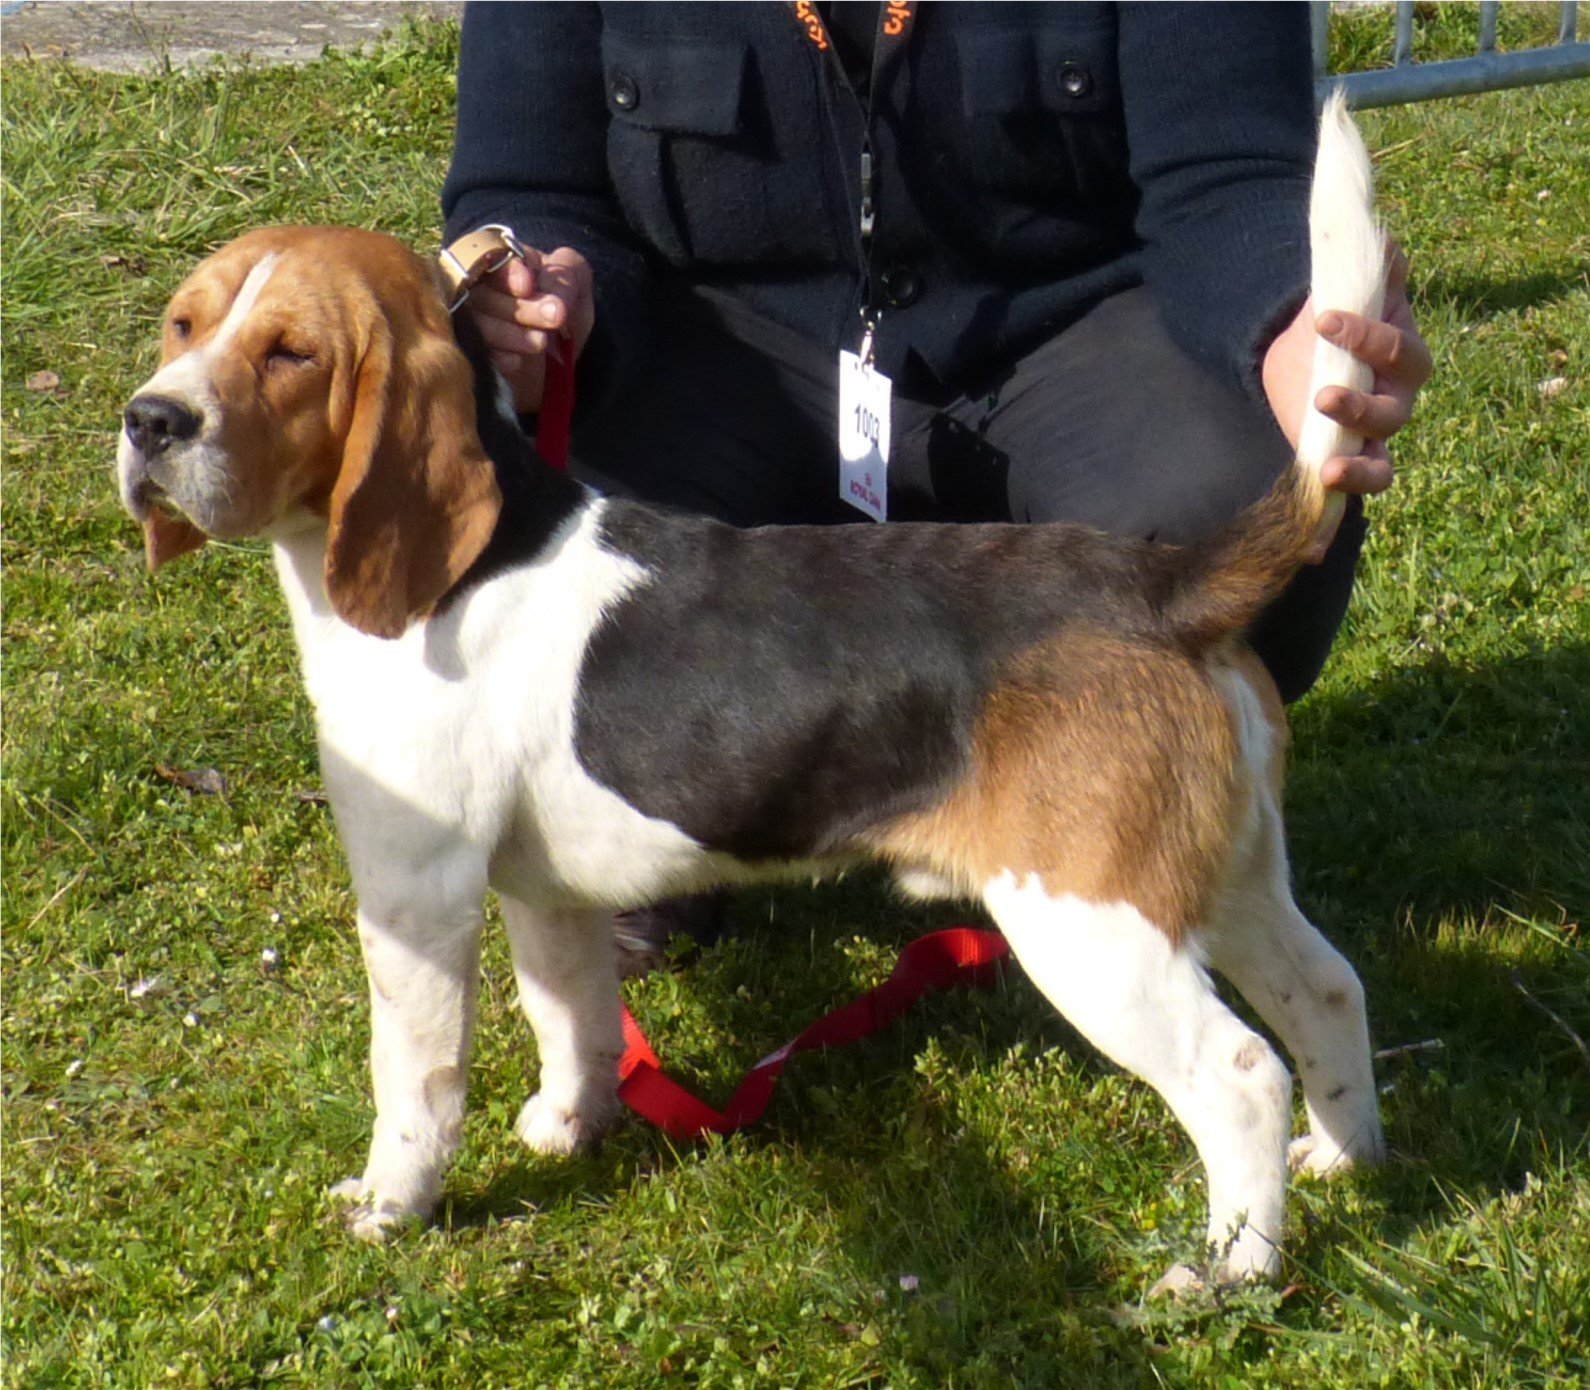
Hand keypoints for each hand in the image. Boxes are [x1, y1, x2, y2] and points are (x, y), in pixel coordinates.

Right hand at [461, 244, 594, 413]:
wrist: (566, 362)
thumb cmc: (567, 313)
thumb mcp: (576, 285)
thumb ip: (567, 273)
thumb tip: (546, 289)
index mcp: (501, 261)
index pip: (489, 256)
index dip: (506, 272)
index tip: (528, 286)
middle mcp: (478, 288)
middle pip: (482, 292)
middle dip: (521, 307)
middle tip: (556, 316)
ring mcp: (471, 322)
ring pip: (476, 324)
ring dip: (510, 333)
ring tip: (541, 342)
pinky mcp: (473, 355)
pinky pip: (475, 353)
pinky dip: (496, 357)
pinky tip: (517, 361)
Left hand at [1261, 243, 1431, 546]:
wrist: (1303, 349)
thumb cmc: (1334, 318)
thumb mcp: (1348, 290)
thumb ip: (1370, 272)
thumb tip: (1385, 240)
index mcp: (1404, 356)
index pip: (1396, 349)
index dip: (1366, 337)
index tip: (1322, 319)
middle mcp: (1397, 402)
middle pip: (1394, 413)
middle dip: (1361, 407)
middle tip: (1325, 396)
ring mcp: (1372, 440)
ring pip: (1382, 465)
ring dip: (1358, 470)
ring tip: (1330, 469)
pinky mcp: (1343, 464)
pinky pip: (1346, 501)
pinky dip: (1331, 526)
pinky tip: (1311, 550)